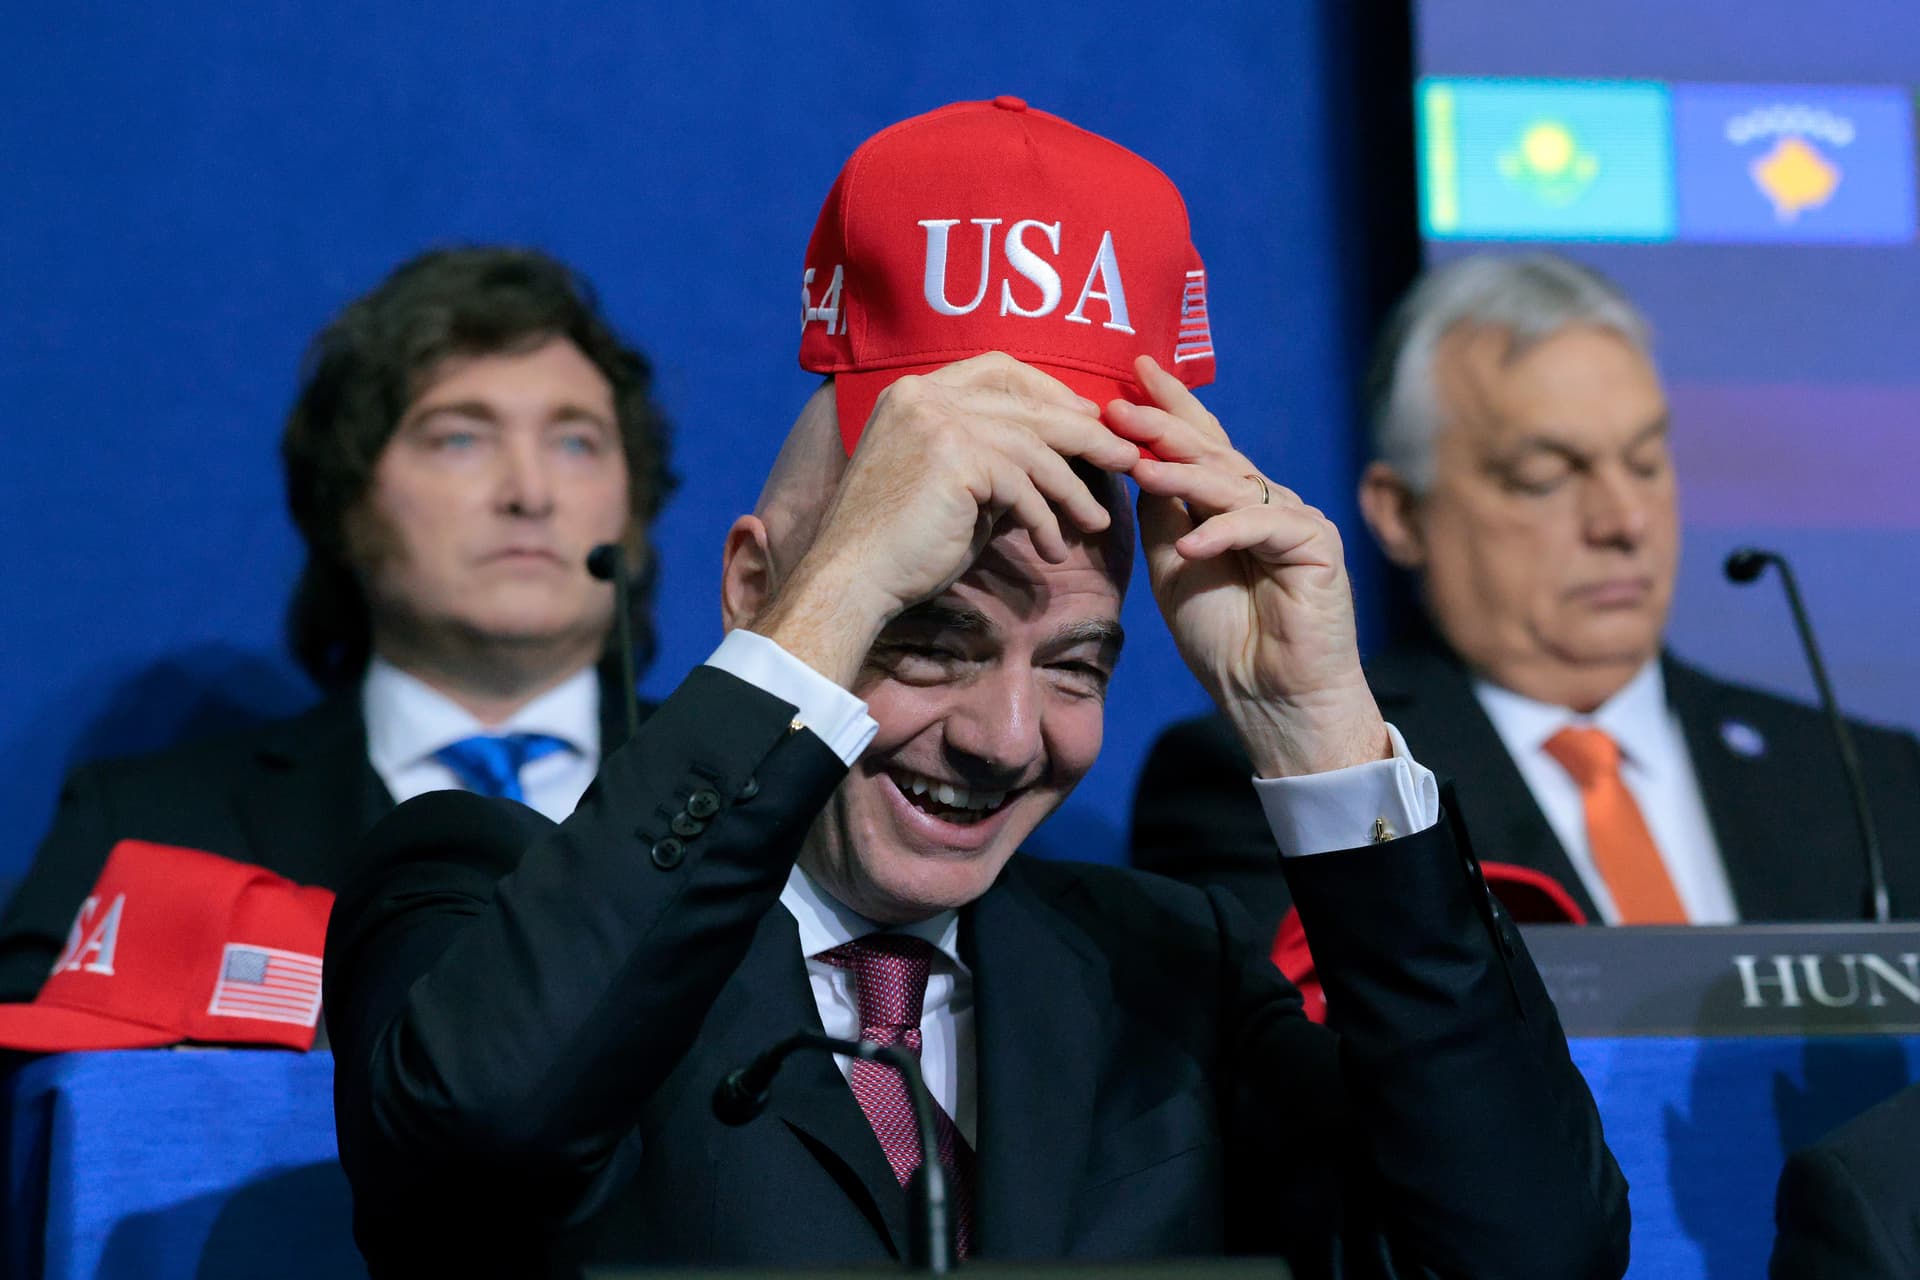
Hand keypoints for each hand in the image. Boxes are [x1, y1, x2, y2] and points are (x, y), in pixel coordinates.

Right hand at [758, 353, 1139, 687]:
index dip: (1050, 392)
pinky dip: (1045, 518)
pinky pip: (1022, 484)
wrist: (853, 579)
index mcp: (914, 392)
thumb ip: (994, 464)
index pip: (999, 369)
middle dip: (1084, 433)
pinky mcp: (954, 456)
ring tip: (1098, 522)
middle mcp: (924, 395)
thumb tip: (1056, 465)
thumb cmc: (900, 544)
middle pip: (1026, 404)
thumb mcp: (953, 488)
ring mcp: (937, 421)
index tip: (1087, 419)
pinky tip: (1053, 548)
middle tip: (1125, 459)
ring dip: (1073, 487)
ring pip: (1032, 445)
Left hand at [1111, 355, 1387, 776]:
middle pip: (1213, 452)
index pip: (1200, 445)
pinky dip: (1225, 533)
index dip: (1170, 407)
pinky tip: (1193, 545)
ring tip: (1140, 464)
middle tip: (1121, 404)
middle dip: (1164, 426)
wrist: (1269, 697)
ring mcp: (1293, 519)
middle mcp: (1264, 503)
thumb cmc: (1223, 638)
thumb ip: (1163, 516)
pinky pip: (1263, 525)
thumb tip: (1138, 459)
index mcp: (1230, 506)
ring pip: (1234, 483)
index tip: (1134, 373)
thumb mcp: (1174, 567)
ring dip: (1184, 473)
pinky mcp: (1316, 545)